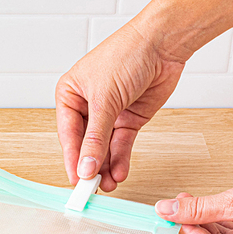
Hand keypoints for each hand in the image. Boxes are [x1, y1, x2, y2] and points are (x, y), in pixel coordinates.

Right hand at [56, 22, 184, 190]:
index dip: (73, 159)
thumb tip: (85, 166)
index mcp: (70, 95)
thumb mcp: (105, 99)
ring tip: (109, 185)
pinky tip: (120, 172)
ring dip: (106, 167)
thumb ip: (95, 137)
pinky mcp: (129, 120)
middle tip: (92, 189)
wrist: (164, 43)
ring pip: (104, 148)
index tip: (76, 181)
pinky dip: (121, 159)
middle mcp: (87, 106)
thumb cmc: (127, 54)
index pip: (68, 135)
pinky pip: (122, 145)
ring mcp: (109, 115)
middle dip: (90, 166)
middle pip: (86, 144)